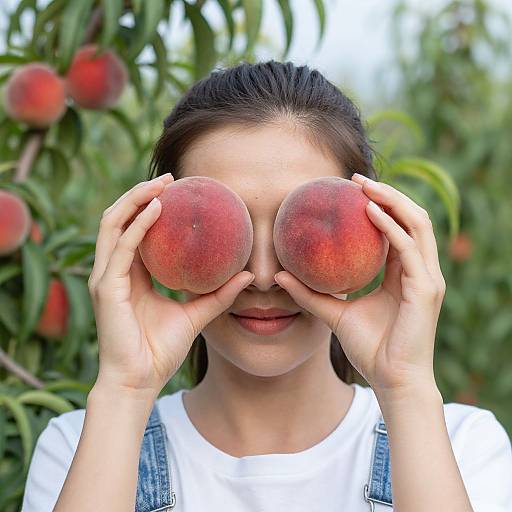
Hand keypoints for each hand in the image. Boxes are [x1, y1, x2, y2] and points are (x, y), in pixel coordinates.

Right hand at [88, 174, 254, 396]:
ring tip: (162, 183)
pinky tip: (157, 209)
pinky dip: (138, 225)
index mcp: (129, 274)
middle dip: (140, 193)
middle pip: (119, 218)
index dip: (149, 205)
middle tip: (171, 178)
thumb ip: (218, 294)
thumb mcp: (195, 315)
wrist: (140, 382)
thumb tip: (248, 276)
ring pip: (112, 223)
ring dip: (135, 199)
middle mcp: (113, 270)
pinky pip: (121, 248)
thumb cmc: (160, 351)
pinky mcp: (106, 288)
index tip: (177, 189)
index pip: (133, 229)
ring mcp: (106, 277)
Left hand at [274, 174, 445, 395]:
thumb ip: (311, 294)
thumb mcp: (335, 314)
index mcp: (405, 274)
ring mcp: (428, 279)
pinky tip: (369, 212)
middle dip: (388, 194)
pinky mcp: (426, 289)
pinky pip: (408, 248)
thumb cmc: (370, 349)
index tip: (351, 191)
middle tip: (356, 179)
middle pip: (412, 218)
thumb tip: (281, 276)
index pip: (399, 229)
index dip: (381, 206)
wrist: (392, 381)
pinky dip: (390, 226)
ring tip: (364, 186)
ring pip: (417, 224)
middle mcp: (420, 271)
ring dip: (392, 200)